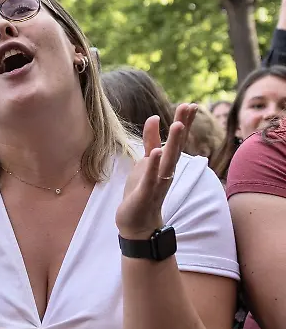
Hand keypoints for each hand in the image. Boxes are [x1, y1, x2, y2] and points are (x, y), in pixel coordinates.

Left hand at [117, 103, 196, 239]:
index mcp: (165, 163)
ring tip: (177, 124)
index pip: (176, 140)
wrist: (137, 224)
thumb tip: (154, 117)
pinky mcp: (145, 193)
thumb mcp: (145, 162)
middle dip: (182, 126)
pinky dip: (154, 165)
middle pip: (176, 146)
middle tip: (190, 106)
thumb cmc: (142, 191)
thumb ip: (150, 141)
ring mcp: (157, 182)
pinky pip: (151, 177)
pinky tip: (156, 152)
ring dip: (172, 143)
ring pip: (167, 160)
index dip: (183, 122)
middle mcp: (166, 171)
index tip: (191, 104)